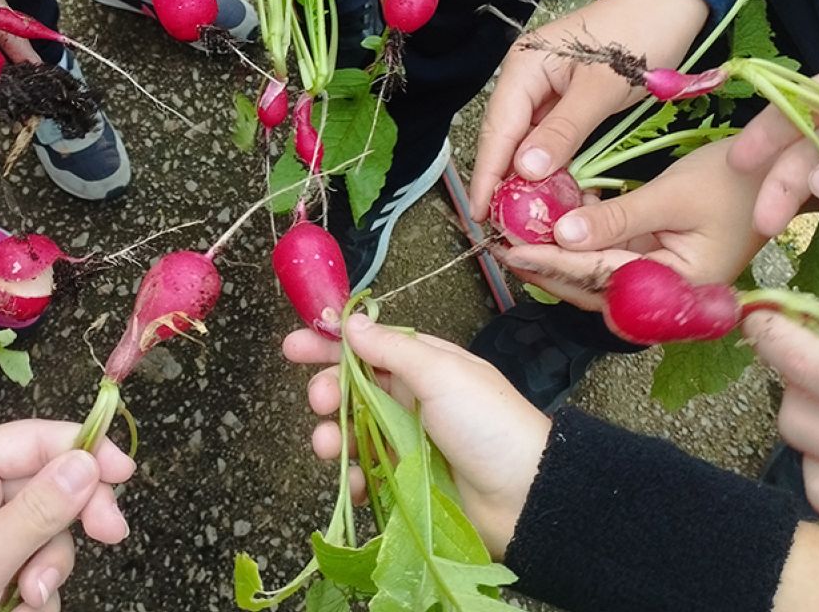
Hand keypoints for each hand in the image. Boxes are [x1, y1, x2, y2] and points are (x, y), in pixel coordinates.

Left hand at [0, 421, 134, 611]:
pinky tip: (17, 609)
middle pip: (49, 486)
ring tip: (27, 598)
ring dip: (50, 568)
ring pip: (48, 534)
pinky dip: (37, 592)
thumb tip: (87, 461)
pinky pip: (35, 569)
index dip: (83, 448)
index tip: (125, 473)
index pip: (32, 439)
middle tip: (110, 536)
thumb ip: (36, 512)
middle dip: (72, 519)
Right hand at [283, 315, 549, 556]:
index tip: (293, 347)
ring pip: (353, 433)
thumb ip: (391, 349)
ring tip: (327, 447)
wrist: (526, 496)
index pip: (368, 347)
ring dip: (332, 437)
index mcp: (425, 366)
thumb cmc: (488, 424)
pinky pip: (366, 475)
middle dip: (327, 392)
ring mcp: (408, 442)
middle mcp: (413, 400)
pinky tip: (352, 482)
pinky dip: (352, 478)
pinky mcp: (406, 481)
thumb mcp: (442, 373)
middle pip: (353, 390)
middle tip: (318, 401)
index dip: (330, 345)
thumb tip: (351, 323)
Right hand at [469, 0, 708, 218]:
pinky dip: (552, 167)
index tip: (480, 214)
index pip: (498, 130)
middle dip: (503, 183)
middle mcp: (526, 80)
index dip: (487, 174)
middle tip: (502, 228)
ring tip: (525, 220)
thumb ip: (565, 130)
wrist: (672, 5)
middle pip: (507, 140)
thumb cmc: (640, 34)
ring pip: (528, 144)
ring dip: (528, 180)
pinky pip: (551, 141)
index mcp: (524, 68)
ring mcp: (546, 91)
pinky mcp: (567, 101)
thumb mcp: (603, 87)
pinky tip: (554, 194)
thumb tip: (526, 171)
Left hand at [497, 140, 767, 309]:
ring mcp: (662, 285)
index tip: (511, 248)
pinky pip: (610, 262)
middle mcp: (668, 298)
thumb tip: (563, 234)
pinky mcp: (657, 266)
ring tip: (517, 235)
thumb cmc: (736, 181)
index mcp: (679, 290)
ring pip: (596, 278)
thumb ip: (617, 220)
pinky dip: (582, 245)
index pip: (601, 278)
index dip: (553, 262)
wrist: (779, 175)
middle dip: (545, 266)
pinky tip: (555, 221)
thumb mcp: (672, 195)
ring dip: (558, 257)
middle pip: (593, 289)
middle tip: (500, 245)